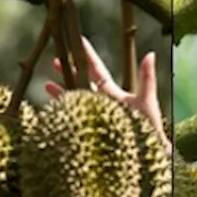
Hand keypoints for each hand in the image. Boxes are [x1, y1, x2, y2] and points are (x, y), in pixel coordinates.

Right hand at [45, 36, 168, 151]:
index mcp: (114, 93)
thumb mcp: (147, 101)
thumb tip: (150, 54)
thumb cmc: (150, 129)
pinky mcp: (90, 130)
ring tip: (47, 85)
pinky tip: (54, 109)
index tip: (79, 41)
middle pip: (82, 82)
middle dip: (69, 71)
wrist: (148, 155)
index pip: (98, 70)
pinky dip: (64, 113)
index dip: (88, 56)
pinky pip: (74, 119)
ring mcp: (95, 116)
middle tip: (55, 60)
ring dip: (62, 91)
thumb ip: (147, 78)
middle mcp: (102, 103)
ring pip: (75, 99)